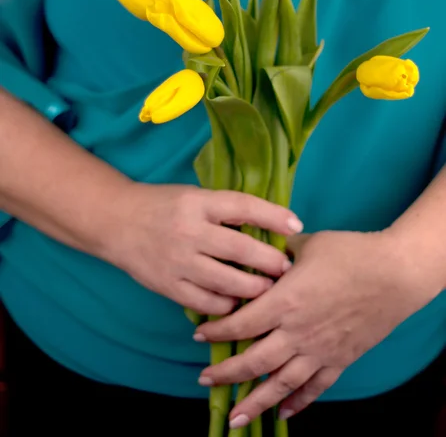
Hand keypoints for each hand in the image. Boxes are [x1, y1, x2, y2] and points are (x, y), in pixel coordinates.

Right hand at [103, 183, 301, 315]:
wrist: (116, 221)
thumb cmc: (162, 205)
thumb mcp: (193, 196)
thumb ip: (224, 210)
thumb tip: (268, 226)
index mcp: (197, 203)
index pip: (243, 206)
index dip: (273, 216)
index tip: (296, 225)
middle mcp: (189, 231)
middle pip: (240, 249)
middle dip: (270, 261)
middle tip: (286, 268)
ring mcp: (178, 261)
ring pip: (227, 281)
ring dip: (254, 288)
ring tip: (268, 288)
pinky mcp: (168, 285)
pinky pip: (206, 302)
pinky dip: (227, 304)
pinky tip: (237, 301)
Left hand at [195, 229, 440, 426]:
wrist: (394, 273)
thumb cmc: (349, 253)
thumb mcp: (307, 245)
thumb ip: (278, 253)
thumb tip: (259, 252)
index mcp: (285, 301)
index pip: (241, 323)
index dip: (217, 331)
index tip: (199, 335)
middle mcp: (298, 332)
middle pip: (254, 360)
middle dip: (227, 372)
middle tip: (205, 379)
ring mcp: (319, 350)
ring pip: (281, 383)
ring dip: (256, 402)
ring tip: (236, 418)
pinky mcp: (340, 359)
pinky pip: (316, 387)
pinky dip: (299, 403)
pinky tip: (284, 413)